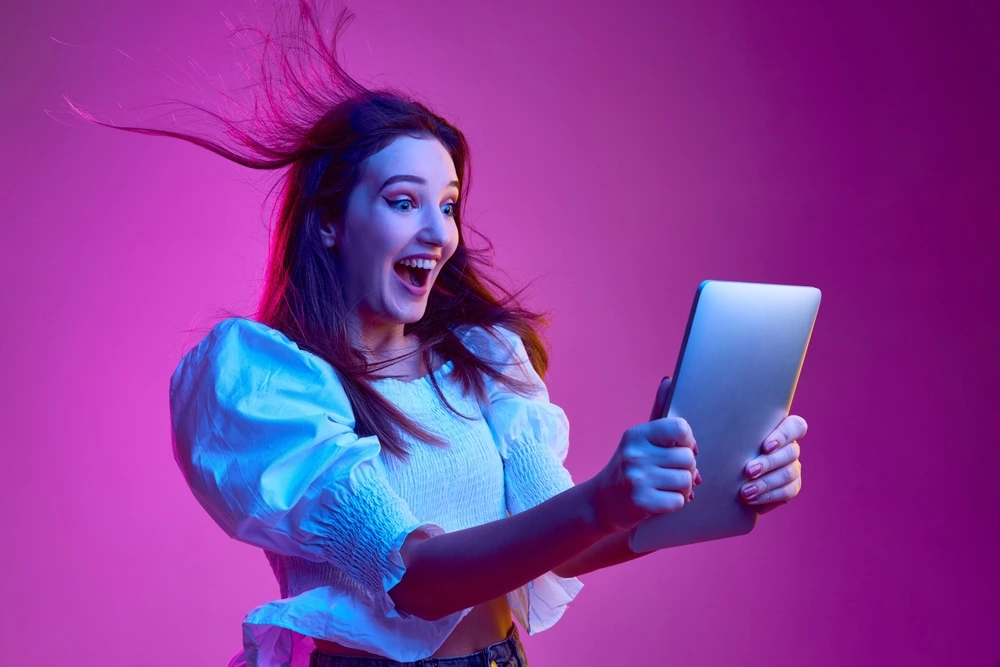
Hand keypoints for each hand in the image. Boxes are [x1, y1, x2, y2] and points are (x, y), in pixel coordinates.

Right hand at [588, 377, 700, 533]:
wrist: (601, 504)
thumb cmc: (628, 469)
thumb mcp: (639, 440)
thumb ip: (658, 410)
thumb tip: (670, 380)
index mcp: (637, 435)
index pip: (680, 428)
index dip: (688, 441)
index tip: (681, 449)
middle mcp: (635, 454)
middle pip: (688, 458)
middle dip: (686, 470)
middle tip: (671, 474)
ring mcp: (637, 478)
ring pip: (686, 480)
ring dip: (683, 488)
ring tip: (667, 488)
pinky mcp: (641, 502)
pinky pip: (679, 501)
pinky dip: (676, 503)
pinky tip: (662, 501)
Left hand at [739, 415, 807, 514]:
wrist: (731, 476)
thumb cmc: (730, 447)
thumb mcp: (732, 437)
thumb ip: (733, 431)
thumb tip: (713, 429)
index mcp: (782, 430)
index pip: (796, 427)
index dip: (784, 436)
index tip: (766, 446)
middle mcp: (791, 448)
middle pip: (790, 453)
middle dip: (768, 463)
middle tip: (748, 471)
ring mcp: (793, 467)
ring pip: (788, 473)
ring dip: (766, 483)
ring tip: (745, 491)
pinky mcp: (792, 486)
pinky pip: (787, 491)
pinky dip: (769, 496)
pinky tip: (752, 500)